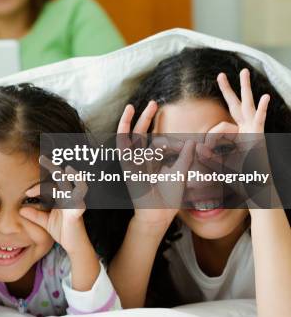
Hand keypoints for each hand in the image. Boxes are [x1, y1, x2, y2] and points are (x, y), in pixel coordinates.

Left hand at [20, 157, 88, 254]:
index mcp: (62, 197)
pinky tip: (71, 191)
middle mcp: (69, 197)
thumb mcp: (46, 222)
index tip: (27, 193)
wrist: (74, 246)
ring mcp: (75, 202)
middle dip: (53, 167)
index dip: (39, 187)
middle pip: (62, 177)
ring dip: (66, 176)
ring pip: (71, 185)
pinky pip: (77, 201)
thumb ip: (36, 215)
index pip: (51, 185)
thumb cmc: (63, 232)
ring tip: (64, 168)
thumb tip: (21, 209)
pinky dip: (76, 194)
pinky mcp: (78, 211)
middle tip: (42, 158)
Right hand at [117, 102, 193, 231]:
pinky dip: (123, 131)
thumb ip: (185, 156)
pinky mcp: (128, 164)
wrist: (159, 213)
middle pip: (142, 133)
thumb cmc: (169, 197)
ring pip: (131, 136)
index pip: (159, 141)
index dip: (169, 137)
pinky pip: (122, 145)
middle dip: (147, 117)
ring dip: (131, 120)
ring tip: (132, 106)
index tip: (179, 137)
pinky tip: (125, 120)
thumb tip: (193, 140)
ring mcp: (134, 161)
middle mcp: (143, 159)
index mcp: (154, 161)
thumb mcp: (181, 172)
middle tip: (153, 103)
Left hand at [202, 68, 273, 207]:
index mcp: (237, 136)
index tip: (204, 149)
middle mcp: (246, 131)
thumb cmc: (241, 180)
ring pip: (248, 106)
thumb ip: (209, 157)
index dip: (211, 138)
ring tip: (245, 72)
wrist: (257, 191)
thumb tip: (197, 146)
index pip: (220, 127)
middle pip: (236, 106)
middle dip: (228, 90)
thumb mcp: (220, 166)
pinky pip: (260, 121)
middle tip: (220, 75)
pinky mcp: (260, 138)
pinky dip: (262, 110)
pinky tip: (265, 98)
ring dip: (246, 89)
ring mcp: (254, 132)